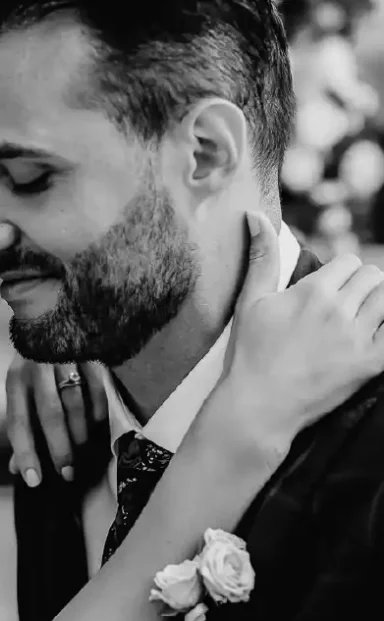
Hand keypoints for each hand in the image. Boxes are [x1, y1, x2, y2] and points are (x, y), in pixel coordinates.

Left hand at [6, 357, 107, 486]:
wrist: (49, 315)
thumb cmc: (33, 364)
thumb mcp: (20, 390)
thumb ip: (21, 428)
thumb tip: (16, 468)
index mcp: (16, 380)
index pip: (18, 422)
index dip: (25, 453)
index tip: (33, 480)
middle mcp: (37, 369)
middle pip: (49, 414)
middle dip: (59, 448)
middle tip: (67, 474)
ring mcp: (64, 359)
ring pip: (74, 402)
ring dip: (79, 432)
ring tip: (82, 450)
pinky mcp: (88, 353)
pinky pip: (97, 387)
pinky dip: (98, 409)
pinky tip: (98, 424)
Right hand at [220, 211, 383, 450]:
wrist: (259, 405)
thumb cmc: (250, 352)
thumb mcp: (250, 302)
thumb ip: (262, 257)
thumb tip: (255, 215)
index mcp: (313, 292)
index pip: (350, 262)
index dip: (340, 275)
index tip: (328, 293)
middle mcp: (339, 311)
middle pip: (374, 278)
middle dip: (362, 288)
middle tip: (344, 309)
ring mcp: (358, 338)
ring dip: (377, 306)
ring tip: (357, 322)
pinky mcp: (371, 363)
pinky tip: (372, 333)